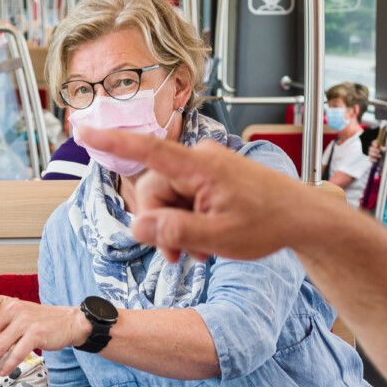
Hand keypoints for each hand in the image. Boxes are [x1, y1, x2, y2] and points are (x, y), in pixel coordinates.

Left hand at [0, 281, 89, 379]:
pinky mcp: (36, 334)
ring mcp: (25, 321)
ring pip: (0, 345)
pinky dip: (8, 364)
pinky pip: (17, 353)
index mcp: (4, 304)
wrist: (67, 322)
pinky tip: (2, 372)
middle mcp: (13, 310)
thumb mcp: (12, 321)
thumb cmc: (35, 322)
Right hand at [78, 127, 331, 262]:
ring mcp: (206, 167)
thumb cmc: (269, 223)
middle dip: (160, 225)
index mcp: (199, 166)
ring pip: (168, 197)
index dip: (111, 140)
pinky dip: (188, 220)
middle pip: (154, 190)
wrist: (303, 218)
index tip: (82, 128)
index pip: (146, 149)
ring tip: (200, 252)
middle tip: (178, 257)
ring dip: (176, 227)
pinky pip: (184, 196)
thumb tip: (137, 226)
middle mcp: (199, 159)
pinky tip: (205, 241)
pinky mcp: (212, 176)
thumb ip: (174, 231)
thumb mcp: (219, 237)